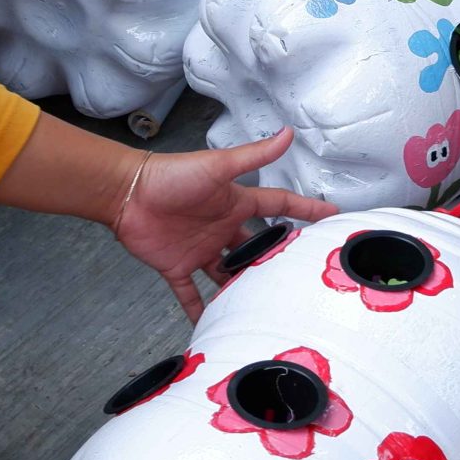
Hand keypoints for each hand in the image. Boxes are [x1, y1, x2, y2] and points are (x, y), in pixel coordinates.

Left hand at [114, 130, 334, 317]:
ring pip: (227, 274)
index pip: (278, 205)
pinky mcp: (176, 266)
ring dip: (241, 289)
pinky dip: (199, 310)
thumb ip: (254, 154)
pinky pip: (190, 293)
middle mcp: (222, 228)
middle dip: (274, 260)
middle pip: (255, 247)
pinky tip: (212, 326)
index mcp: (235, 203)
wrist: (128, 193)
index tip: (331, 216)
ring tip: (264, 309)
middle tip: (299, 279)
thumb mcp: (219, 165)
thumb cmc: (172, 175)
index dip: (304, 210)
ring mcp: (200, 249)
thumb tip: (288, 133)